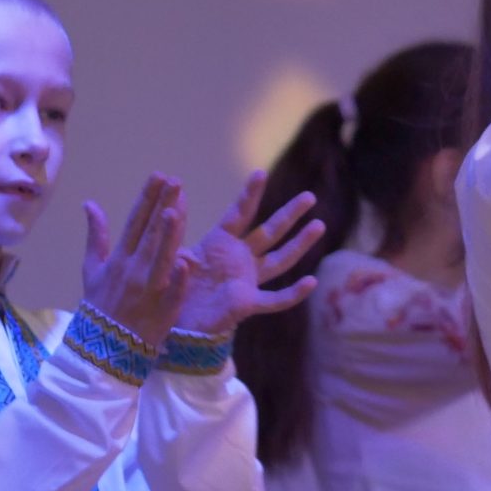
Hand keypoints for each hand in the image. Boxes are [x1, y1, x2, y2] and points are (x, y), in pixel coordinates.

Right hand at [79, 175, 192, 352]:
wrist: (103, 349)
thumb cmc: (101, 305)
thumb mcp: (92, 270)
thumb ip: (96, 236)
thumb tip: (90, 203)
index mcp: (118, 259)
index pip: (134, 222)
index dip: (147, 198)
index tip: (158, 176)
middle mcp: (133, 270)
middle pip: (150, 233)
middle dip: (162, 206)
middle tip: (175, 181)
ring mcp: (148, 290)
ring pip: (160, 257)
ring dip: (167, 234)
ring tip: (176, 209)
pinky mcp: (162, 310)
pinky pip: (172, 292)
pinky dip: (177, 278)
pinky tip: (185, 260)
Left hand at [172, 171, 327, 336]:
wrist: (174, 319)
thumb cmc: (175, 285)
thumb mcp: (173, 254)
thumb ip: (175, 232)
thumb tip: (171, 203)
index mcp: (222, 242)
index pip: (241, 213)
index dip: (250, 194)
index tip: (259, 172)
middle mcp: (241, 257)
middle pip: (271, 231)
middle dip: (290, 214)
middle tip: (310, 196)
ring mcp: (248, 279)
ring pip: (281, 259)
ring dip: (300, 244)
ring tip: (320, 225)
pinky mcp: (248, 303)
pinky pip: (275, 299)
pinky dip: (294, 293)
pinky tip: (312, 282)